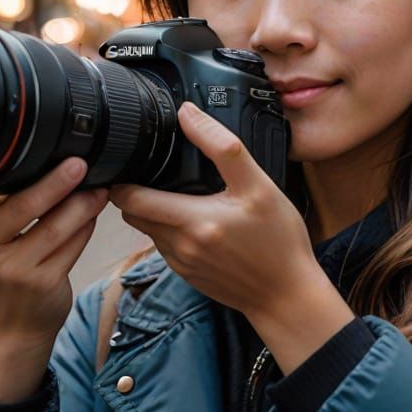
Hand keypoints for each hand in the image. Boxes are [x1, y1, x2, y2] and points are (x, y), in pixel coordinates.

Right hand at [0, 158, 108, 400]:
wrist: (8, 332)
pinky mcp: (40, 283)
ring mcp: (9, 271)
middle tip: (77, 162)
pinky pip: (71, 244)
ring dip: (81, 202)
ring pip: (54, 225)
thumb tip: (22, 158)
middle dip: (53, 181)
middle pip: (19, 205)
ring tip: (96, 186)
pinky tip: (93, 212)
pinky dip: (85, 225)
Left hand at [110, 103, 353, 372]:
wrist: (288, 297)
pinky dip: (169, 229)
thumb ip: (222, 148)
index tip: (131, 161)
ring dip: (152, 211)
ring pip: (147, 230)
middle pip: (133, 214)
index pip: (130, 199)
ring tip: (172, 191)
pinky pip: (164, 246)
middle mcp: (178, 246)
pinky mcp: (188, 275)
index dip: (122, 178)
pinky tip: (195, 218)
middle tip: (149, 170)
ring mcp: (181, 263)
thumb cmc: (279, 242)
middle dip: (133, 191)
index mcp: (191, 221)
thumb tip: (188, 114)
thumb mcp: (259, 187)